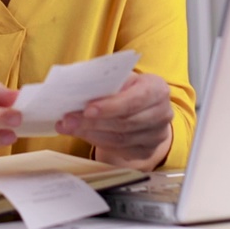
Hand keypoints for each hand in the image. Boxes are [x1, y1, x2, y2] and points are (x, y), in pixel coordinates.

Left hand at [56, 72, 172, 170]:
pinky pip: (119, 150)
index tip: (87, 109)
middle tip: (67, 120)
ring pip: (120, 139)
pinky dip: (97, 142)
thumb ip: (104, 81)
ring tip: (68, 126)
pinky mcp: (147, 151)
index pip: (134, 100)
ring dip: (90, 134)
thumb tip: (76, 86)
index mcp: (157, 89)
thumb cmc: (129, 87)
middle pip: (125, 122)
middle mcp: (162, 113)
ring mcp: (156, 135)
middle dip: (92, 122)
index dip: (110, 106)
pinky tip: (82, 134)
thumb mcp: (121, 77)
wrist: (144, 106)